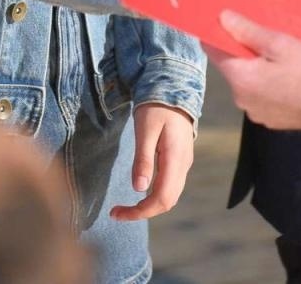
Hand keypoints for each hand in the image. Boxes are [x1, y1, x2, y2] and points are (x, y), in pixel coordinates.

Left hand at [111, 103, 195, 220]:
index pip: (162, 199)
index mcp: (175, 159)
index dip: (141, 212)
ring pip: (170, 195)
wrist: (174, 88)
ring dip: (148, 205)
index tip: (117, 213)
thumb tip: (139, 189)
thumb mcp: (145, 130)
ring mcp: (183, 163)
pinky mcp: (179, 159)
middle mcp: (183, 165)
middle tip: (116, 212)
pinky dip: (154, 195)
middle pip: (167, 202)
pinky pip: (170, 185)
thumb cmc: (157, 106)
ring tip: (125, 206)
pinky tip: (139, 190)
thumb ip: (143, 160)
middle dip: (143, 212)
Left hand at [205, 10, 300, 130]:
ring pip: (247, 83)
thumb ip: (248, 31)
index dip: (216, 35)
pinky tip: (284, 77)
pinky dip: (266, 85)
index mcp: (239, 79)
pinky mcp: (272, 121)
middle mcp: (241, 99)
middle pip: (231, 68)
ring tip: (275, 55)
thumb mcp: (279, 44)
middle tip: (259, 35)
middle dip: (240, 52)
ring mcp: (256, 113)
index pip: (213, 52)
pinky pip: (261, 97)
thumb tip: (222, 18)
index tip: (224, 22)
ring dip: (255, 70)